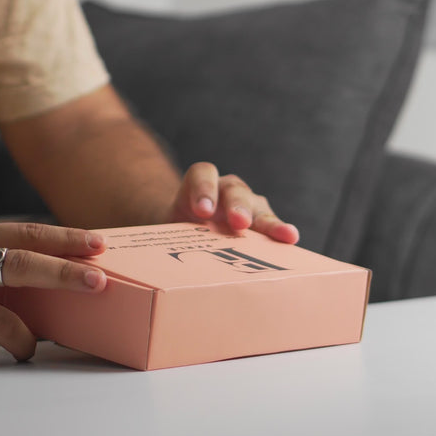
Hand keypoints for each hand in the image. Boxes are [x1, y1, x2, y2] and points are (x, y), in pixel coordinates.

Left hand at [168, 162, 299, 243]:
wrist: (187, 231)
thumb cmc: (177, 229)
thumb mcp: (166, 227)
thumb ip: (165, 235)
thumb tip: (144, 260)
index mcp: (200, 183)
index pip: (202, 174)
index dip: (204, 188)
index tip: (203, 211)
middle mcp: (226, 189)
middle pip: (234, 190)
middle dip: (238, 206)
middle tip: (240, 222)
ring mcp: (247, 204)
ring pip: (258, 207)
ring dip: (269, 222)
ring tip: (284, 235)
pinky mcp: (261, 222)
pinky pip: (272, 226)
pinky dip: (280, 233)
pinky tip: (291, 241)